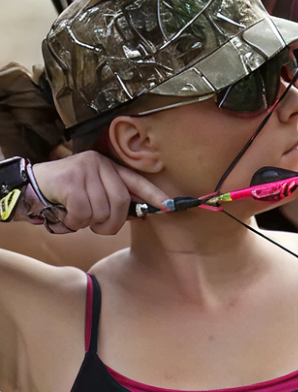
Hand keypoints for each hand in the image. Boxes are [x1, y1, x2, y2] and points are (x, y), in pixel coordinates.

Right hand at [29, 152, 169, 235]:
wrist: (32, 186)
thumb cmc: (68, 193)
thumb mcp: (93, 189)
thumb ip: (113, 196)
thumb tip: (142, 213)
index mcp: (108, 166)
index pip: (137, 181)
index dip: (154, 195)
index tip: (170, 206)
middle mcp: (99, 164)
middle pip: (121, 202)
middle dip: (112, 222)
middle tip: (99, 227)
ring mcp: (84, 170)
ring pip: (101, 210)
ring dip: (90, 223)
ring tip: (78, 217)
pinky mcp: (70, 181)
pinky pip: (83, 213)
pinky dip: (76, 222)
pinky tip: (67, 215)